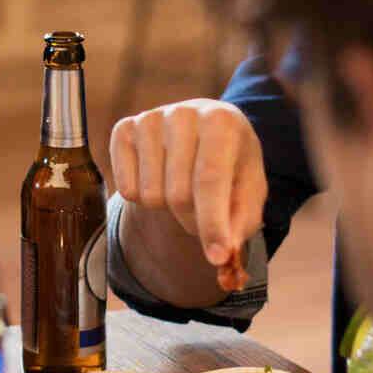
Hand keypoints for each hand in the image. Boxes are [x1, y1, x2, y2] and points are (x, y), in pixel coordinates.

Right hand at [109, 98, 266, 269]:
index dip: (213, 224)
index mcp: (221, 121)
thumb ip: (241, 223)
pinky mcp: (124, 129)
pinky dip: (142, 196)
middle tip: (204, 215)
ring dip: (167, 208)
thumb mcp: (249, 190)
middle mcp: (183, 113)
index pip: (209, 180)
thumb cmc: (231, 163)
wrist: (207, 129)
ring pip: (150, 194)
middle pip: (178, 194)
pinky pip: (126, 188)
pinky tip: (159, 177)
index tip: (216, 258)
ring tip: (182, 188)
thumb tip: (223, 258)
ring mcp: (150, 118)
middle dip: (193, 219)